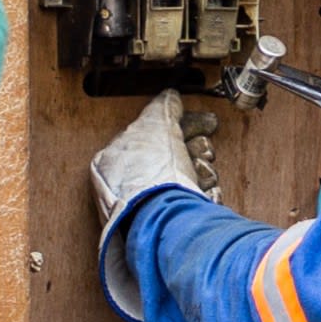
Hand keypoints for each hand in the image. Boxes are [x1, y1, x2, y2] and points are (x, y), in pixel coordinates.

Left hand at [90, 89, 210, 234]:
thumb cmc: (149, 172)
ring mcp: (148, 207)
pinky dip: (204, 195)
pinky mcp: (169, 225)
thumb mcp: (156, 125)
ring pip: (186, 180)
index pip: (153, 134)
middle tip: (202, 151)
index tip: (204, 124)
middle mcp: (128, 186)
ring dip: (202, 172)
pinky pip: (193, 203)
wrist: (162, 218)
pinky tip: (206, 192)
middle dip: (195, 150)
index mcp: (114, 159)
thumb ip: (163, 108)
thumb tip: (170, 96)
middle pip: (173, 157)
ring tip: (202, 173)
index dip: (182, 127)